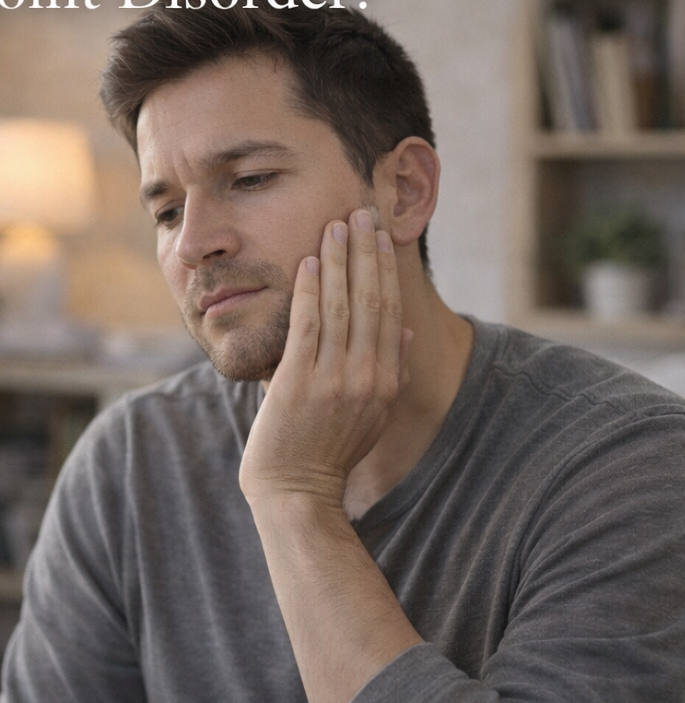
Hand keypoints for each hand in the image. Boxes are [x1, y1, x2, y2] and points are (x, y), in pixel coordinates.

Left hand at [239, 209, 412, 508]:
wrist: (296, 490)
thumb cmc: (330, 449)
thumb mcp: (372, 414)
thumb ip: (390, 370)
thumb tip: (407, 331)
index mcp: (386, 381)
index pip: (390, 311)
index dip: (385, 269)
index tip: (380, 236)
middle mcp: (366, 377)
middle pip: (370, 300)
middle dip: (365, 252)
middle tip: (360, 212)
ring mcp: (333, 380)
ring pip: (341, 306)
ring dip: (340, 261)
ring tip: (336, 225)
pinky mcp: (298, 382)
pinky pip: (307, 325)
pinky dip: (311, 290)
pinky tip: (310, 261)